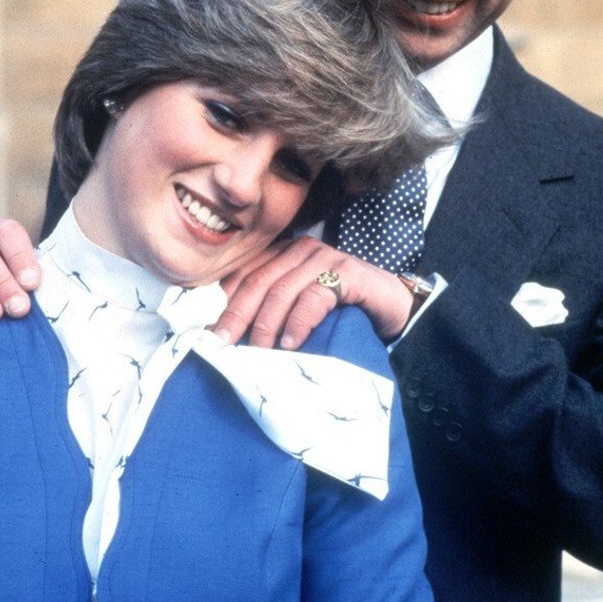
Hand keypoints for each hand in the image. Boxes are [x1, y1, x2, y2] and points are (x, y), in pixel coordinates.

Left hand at [215, 237, 413, 349]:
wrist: (392, 307)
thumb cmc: (341, 311)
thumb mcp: (298, 309)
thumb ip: (271, 311)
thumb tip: (230, 335)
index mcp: (283, 254)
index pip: (244, 273)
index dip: (223, 302)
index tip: (210, 331)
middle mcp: (301, 249)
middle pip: (258, 281)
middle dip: (237, 314)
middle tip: (223, 343)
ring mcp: (325, 257)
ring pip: (282, 290)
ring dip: (265, 324)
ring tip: (257, 351)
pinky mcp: (348, 272)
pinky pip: (314, 297)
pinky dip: (298, 323)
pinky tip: (290, 343)